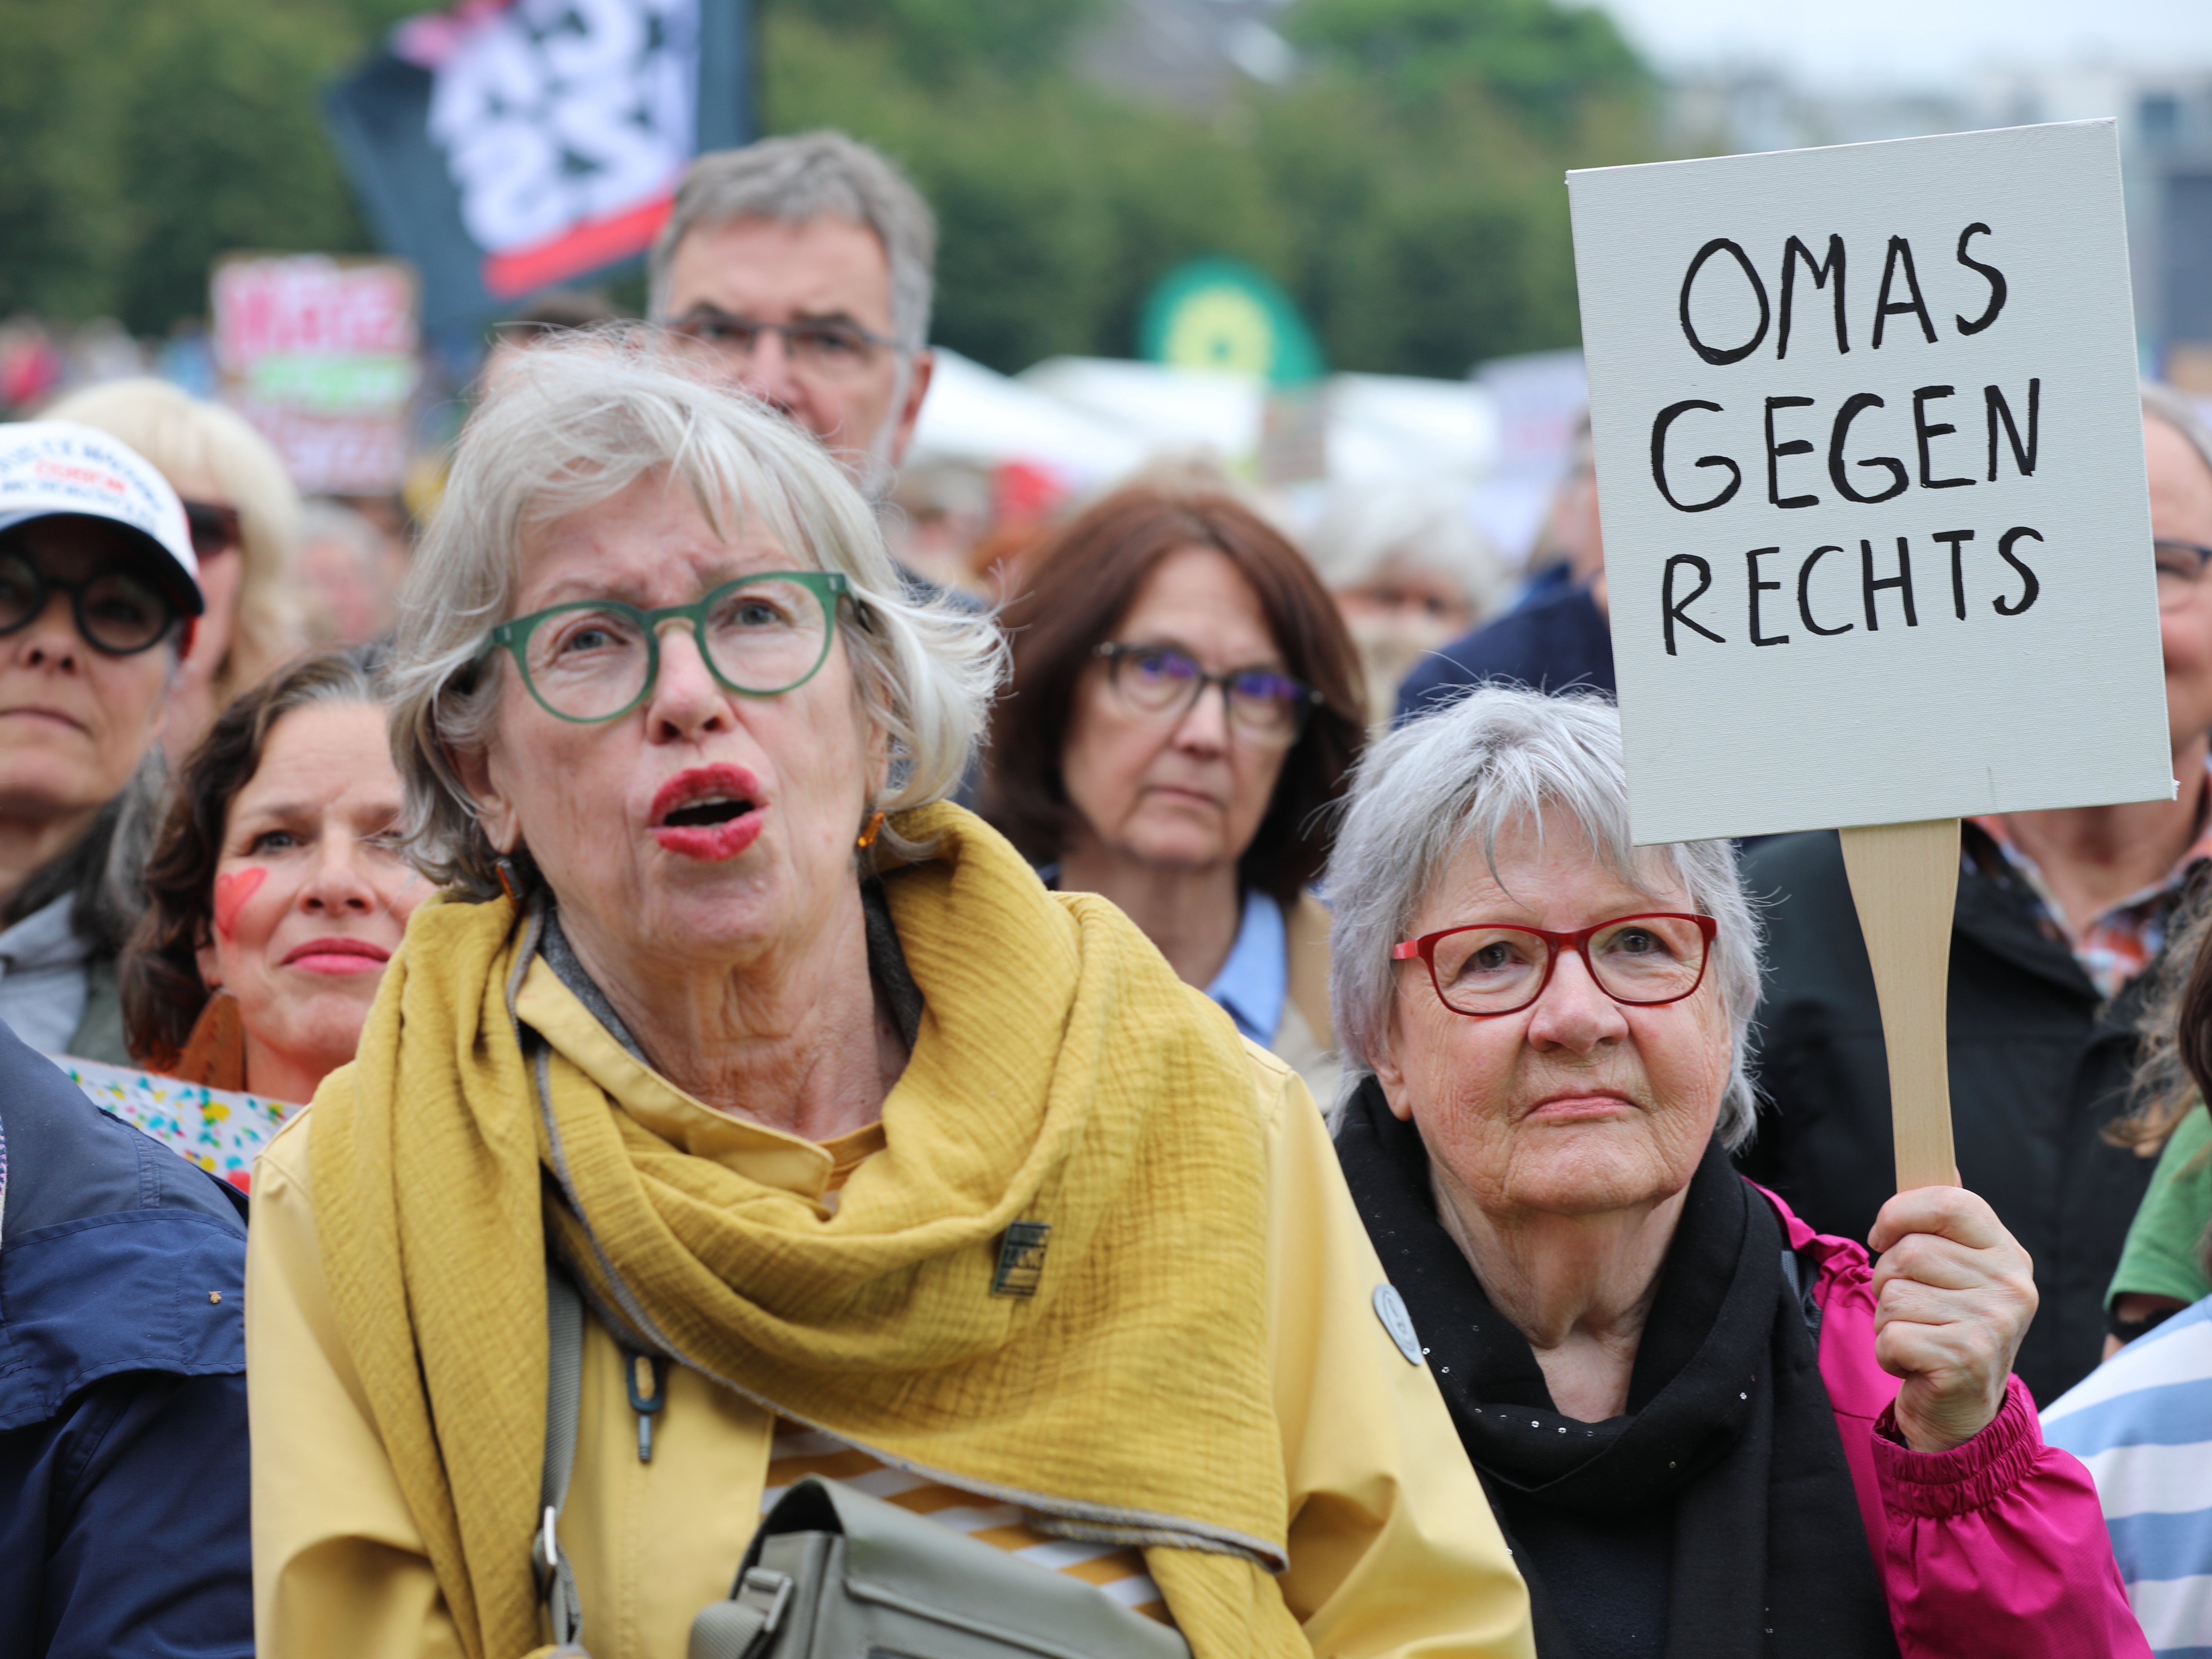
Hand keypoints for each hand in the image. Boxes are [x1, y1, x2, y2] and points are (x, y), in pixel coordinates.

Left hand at [1867, 1186, 2035, 1452]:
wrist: (1964, 1410)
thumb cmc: (1947, 1327)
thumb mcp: (1955, 1272)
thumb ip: (1942, 1224)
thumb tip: (1937, 1168)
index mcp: (2008, 1253)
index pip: (1951, 1201)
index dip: (1900, 1212)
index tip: (1882, 1235)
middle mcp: (2011, 1285)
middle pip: (1908, 1251)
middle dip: (1887, 1280)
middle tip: (1911, 1308)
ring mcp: (1993, 1324)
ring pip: (1894, 1293)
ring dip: (1887, 1318)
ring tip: (1917, 1335)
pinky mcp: (1965, 1359)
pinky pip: (1891, 1335)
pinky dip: (1888, 1351)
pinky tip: (1914, 1363)